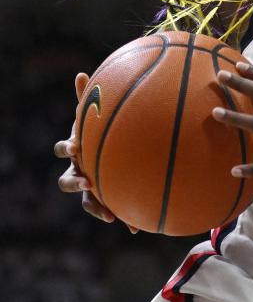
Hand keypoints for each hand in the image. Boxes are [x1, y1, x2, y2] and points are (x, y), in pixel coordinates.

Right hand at [54, 72, 137, 231]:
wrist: (116, 150)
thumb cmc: (104, 129)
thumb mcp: (98, 114)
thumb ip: (90, 98)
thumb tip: (81, 73)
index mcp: (78, 149)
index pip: (64, 149)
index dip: (66, 148)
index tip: (75, 146)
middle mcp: (80, 169)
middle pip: (67, 181)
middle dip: (74, 183)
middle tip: (86, 182)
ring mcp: (92, 187)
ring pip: (87, 201)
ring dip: (95, 207)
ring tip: (108, 215)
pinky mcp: (108, 199)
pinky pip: (113, 209)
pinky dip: (124, 218)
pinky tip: (138, 228)